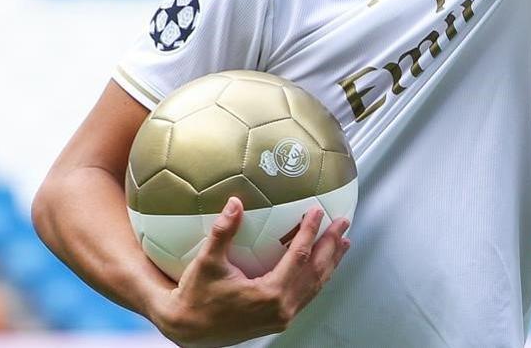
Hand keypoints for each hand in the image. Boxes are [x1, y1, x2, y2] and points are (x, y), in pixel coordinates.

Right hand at [150, 197, 350, 346]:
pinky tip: (322, 266)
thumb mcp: (207, 262)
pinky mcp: (278, 320)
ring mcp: (282, 317)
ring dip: (330, 262)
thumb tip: (235, 203)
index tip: (318, 211)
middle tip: (342, 223)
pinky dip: (318, 277)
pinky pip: (306, 295)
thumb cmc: (196, 296)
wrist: (187, 329)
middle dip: (331, 245)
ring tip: (342, 242)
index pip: (299, 257)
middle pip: (315, 272)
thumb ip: (223, 232)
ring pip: (315, 286)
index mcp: (269, 294)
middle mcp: (281, 309)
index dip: (310, 232)